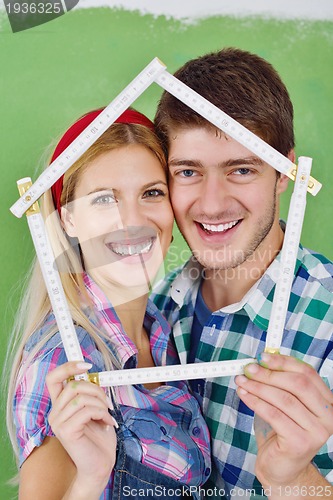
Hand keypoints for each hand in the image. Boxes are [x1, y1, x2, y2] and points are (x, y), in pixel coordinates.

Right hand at [46, 361, 117, 493]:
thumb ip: (89, 393)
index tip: (86, 365)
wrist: (101, 463)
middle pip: (72, 385)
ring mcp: (58, 422)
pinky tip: (106, 422)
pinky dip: (102, 413)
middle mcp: (55, 412)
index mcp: (60, 404)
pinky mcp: (65, 431)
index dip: (68, 367)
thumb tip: (91, 374)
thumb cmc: (99, 436)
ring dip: (101, 403)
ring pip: (81, 397)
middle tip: (106, 402)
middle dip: (95, 389)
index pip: (53, 378)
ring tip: (106, 414)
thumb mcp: (95, 408)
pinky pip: (86, 410)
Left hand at [235, 354, 332, 489]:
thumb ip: (280, 383)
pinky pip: (274, 415)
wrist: (283, 468)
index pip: (307, 373)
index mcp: (327, 402)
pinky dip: (255, 402)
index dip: (283, 362)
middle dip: (269, 373)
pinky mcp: (300, 443)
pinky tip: (244, 395)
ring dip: (258, 387)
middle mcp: (327, 416)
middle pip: (298, 384)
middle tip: (249, 368)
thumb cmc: (283, 431)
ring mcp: (316, 432)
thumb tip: (261, 362)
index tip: (262, 357)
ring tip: (242, 381)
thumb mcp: (286, 403)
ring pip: (284, 399)